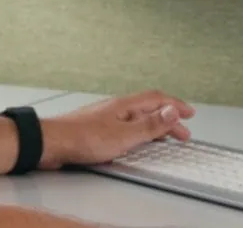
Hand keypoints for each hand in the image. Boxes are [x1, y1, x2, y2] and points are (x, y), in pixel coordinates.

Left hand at [39, 90, 194, 169]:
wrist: (53, 142)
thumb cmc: (83, 138)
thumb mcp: (124, 135)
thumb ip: (150, 125)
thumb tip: (172, 111)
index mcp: (125, 105)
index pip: (156, 99)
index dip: (175, 105)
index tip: (189, 112)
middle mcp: (116, 107)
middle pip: (148, 109)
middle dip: (168, 119)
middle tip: (182, 132)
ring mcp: (106, 117)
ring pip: (137, 118)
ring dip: (154, 125)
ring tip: (164, 136)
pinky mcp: (97, 129)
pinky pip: (126, 126)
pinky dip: (138, 132)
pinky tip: (134, 140)